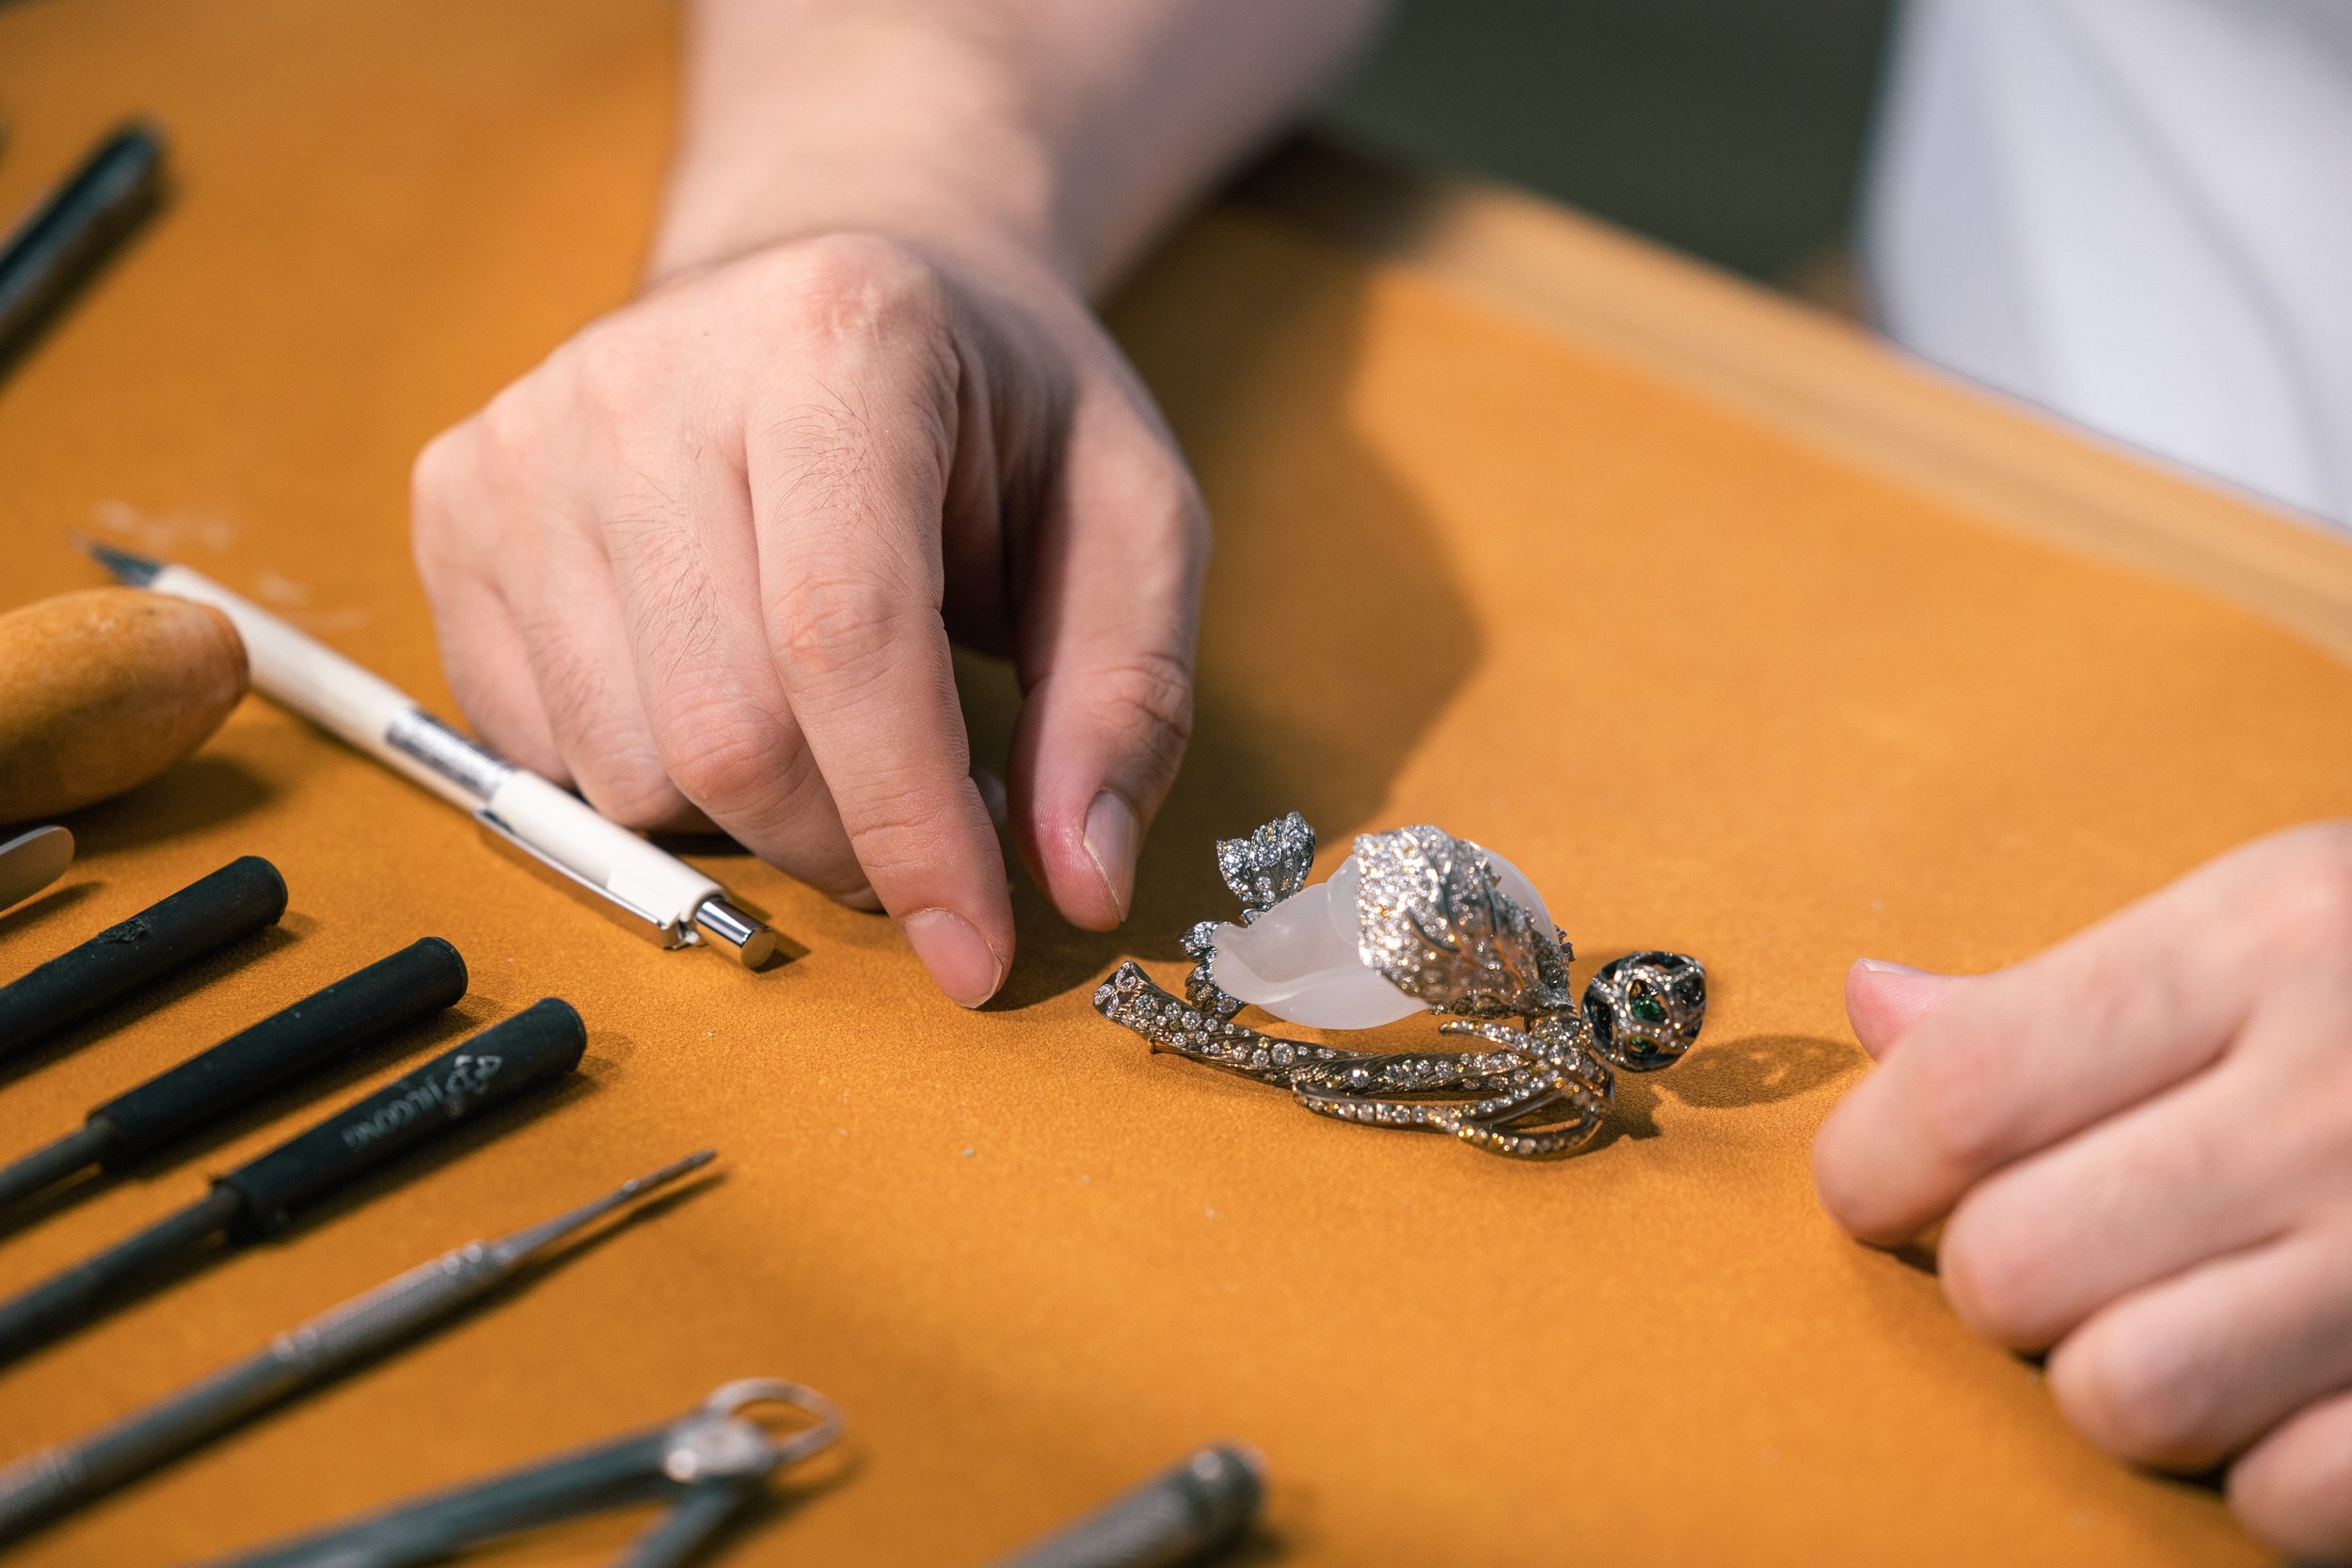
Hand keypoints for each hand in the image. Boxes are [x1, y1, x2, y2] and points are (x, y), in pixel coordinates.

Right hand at [411, 233, 1203, 1002]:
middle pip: (727, 730)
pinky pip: (538, 752)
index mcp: (839, 339)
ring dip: (752, 818)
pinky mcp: (454, 505)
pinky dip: (651, 779)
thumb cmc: (990, 410)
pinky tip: (723, 685)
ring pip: (626, 769)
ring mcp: (528, 441)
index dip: (910, 826)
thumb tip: (1081, 884)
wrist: (829, 270)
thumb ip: (1126, 699)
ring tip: (828, 723)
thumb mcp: (1128, 517)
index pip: (845, 636)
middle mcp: (649, 375)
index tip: (977, 955)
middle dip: (846, 848)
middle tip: (927, 835)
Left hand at [1813, 823, 2351, 1559]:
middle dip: (1997, 1277)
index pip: (1964, 1087)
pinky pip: (2279, 1501)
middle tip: (2059, 1251)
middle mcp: (2345, 1101)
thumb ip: (2066, 991)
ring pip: (2124, 1396)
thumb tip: (1870, 1008)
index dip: (1874, 1163)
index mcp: (2267, 949)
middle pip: (2013, 1265)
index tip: (1880, 1187)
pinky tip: (2308, 1393)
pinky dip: (2264, 1473)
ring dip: (2118, 1377)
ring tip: (2181, 1318)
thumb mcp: (2277, 923)